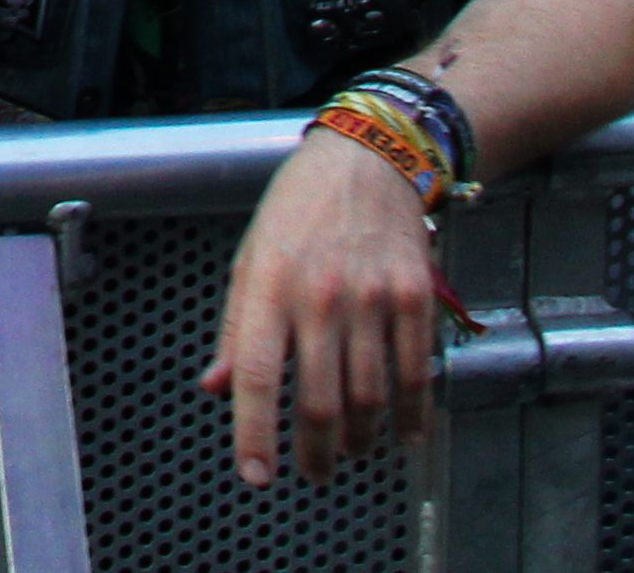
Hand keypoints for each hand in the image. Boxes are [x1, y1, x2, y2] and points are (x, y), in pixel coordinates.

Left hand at [206, 118, 455, 486]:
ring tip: (350, 450)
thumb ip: (238, 329)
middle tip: (314, 472)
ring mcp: (373, 299)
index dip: (254, 434)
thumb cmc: (299, 208)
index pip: (258, 377)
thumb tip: (218, 387)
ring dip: (360, 440)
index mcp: (269, 286)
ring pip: (370, 398)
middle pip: (321, 402)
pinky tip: (403, 433)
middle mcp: (321, 297)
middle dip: (316, 453)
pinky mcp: (414, 298)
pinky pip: (416, 374)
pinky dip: (411, 415)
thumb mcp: (250, 257)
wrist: (368, 158)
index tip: (256, 475)